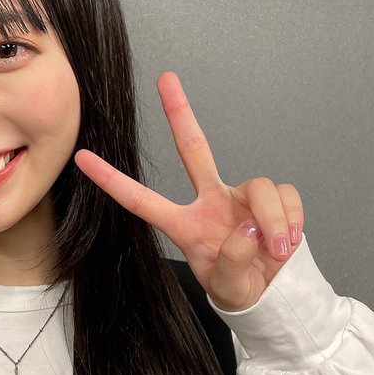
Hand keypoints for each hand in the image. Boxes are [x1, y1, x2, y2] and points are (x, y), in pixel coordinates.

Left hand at [75, 72, 302, 311]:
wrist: (274, 295)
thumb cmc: (240, 288)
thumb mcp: (229, 288)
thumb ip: (233, 263)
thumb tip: (248, 228)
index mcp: (185, 225)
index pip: (141, 200)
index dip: (111, 180)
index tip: (82, 157)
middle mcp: (211, 202)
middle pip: (194, 149)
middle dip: (180, 113)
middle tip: (166, 79)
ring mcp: (241, 198)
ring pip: (259, 187)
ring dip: (273, 220)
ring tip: (276, 251)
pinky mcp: (272, 199)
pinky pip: (286, 195)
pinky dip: (291, 219)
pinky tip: (287, 241)